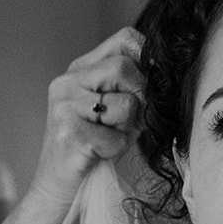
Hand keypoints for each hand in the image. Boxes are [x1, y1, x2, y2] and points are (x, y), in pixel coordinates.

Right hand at [30, 27, 146, 206]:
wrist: (56, 184)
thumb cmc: (92, 146)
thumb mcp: (114, 108)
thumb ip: (132, 86)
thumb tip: (166, 74)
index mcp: (80, 69)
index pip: (125, 38)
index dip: (147, 58)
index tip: (147, 86)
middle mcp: (67, 82)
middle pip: (124, 68)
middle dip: (140, 97)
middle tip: (130, 121)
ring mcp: (65, 106)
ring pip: (125, 103)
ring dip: (127, 128)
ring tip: (108, 137)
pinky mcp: (69, 134)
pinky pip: (116, 138)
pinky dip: (115, 150)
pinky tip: (97, 154)